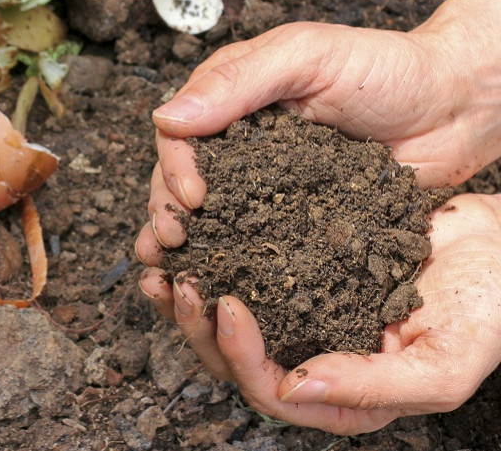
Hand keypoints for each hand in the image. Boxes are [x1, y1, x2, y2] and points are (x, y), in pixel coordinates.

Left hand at [138, 193, 500, 434]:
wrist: (500, 245)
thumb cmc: (487, 309)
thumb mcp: (444, 362)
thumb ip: (374, 387)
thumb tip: (293, 386)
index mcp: (342, 396)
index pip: (271, 391)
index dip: (239, 355)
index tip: (225, 304)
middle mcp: (312, 358)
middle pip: (234, 359)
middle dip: (197, 324)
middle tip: (179, 280)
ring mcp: (301, 314)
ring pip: (227, 318)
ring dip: (189, 294)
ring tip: (163, 260)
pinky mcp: (295, 271)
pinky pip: (242, 269)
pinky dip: (213, 254)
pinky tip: (191, 233)